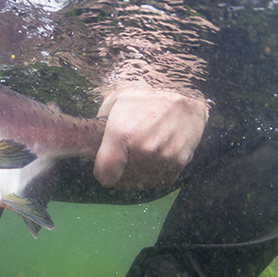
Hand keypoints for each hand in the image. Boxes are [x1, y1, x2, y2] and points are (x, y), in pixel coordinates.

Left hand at [94, 87, 208, 189]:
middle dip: (120, 175)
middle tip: (122, 163)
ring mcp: (163, 157)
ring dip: (138, 177)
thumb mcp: (114, 102)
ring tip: (138, 160)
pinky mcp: (179, 161)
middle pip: (124, 181)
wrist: (185, 93)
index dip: (103, 174)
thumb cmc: (145, 97)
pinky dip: (155, 176)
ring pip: (142, 183)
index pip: (105, 175)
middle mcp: (142, 148)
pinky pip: (161, 181)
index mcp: (121, 134)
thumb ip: (100, 126)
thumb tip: (93, 144)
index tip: (105, 169)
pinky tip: (153, 162)